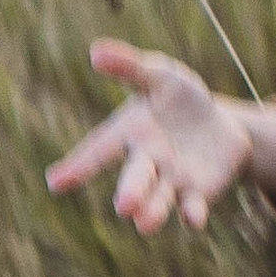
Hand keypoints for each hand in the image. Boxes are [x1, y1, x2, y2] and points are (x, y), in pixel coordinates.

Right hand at [46, 42, 270, 231]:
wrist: (221, 126)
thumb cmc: (181, 100)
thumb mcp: (160, 76)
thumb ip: (130, 67)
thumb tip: (95, 52)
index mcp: (131, 134)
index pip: (99, 150)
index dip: (77, 165)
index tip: (54, 182)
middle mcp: (147, 162)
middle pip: (136, 178)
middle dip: (130, 191)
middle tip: (124, 206)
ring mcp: (172, 181)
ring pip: (160, 200)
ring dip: (153, 212)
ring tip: (145, 224)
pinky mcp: (199, 193)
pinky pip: (193, 206)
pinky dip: (193, 213)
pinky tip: (194, 219)